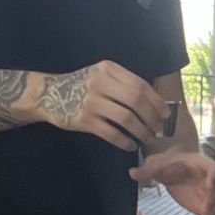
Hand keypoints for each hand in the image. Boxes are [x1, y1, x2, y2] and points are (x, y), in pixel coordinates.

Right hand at [44, 60, 170, 150]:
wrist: (48, 95)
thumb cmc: (82, 86)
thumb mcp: (101, 75)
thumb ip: (123, 83)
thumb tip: (155, 103)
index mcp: (108, 69)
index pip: (140, 85)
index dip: (156, 101)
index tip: (165, 114)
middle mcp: (100, 82)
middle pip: (136, 101)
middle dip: (152, 117)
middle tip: (158, 128)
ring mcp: (91, 101)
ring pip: (126, 118)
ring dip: (141, 131)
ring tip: (147, 138)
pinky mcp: (84, 120)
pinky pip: (111, 133)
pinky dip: (125, 141)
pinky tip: (131, 145)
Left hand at [131, 151, 214, 214]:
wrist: (173, 168)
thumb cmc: (170, 163)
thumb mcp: (158, 165)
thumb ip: (148, 170)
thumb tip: (132, 173)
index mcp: (202, 164)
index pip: (214, 168)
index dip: (214, 176)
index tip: (209, 184)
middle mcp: (211, 180)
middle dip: (213, 201)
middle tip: (205, 210)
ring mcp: (210, 195)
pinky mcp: (206, 207)